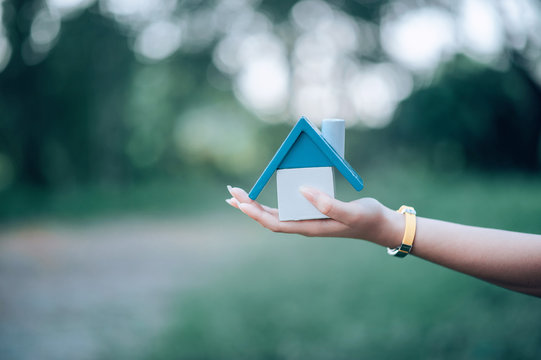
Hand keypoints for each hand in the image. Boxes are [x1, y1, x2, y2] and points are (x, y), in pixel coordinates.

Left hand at [226, 185, 401, 246]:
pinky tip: (263, 198)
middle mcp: (304, 225)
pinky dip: (270, 202)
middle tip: (230, 193)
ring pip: (274, 214)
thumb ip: (328, 204)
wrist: (380, 224)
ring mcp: (307, 220)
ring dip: (256, 205)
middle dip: (248, 207)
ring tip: (239, 196)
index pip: (274, 222)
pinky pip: (286, 208)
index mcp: (309, 227)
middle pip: (268, 218)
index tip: (239, 201)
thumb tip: (302, 191)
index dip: (255, 212)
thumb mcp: (350, 211)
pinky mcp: (312, 213)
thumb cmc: (367, 218)